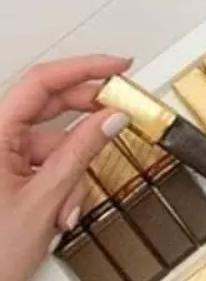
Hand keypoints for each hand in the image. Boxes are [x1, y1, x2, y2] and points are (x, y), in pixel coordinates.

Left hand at [0, 55, 130, 280]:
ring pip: (52, 144)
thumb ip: (81, 151)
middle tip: (119, 116)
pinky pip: (45, 166)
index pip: (41, 82)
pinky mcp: (6, 178)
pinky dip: (62, 186)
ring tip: (69, 207)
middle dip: (85, 121)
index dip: (84, 68)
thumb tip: (110, 117)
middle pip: (47, 108)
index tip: (118, 67)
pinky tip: (61, 213)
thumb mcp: (46, 197)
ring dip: (72, 173)